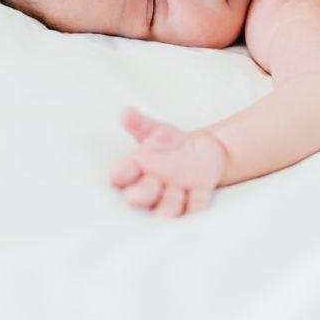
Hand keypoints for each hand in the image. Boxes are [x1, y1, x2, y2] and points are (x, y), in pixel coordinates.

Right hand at [110, 106, 228, 216]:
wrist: (202, 152)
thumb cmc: (170, 144)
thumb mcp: (155, 131)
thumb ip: (139, 123)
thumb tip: (126, 111)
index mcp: (138, 170)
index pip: (123, 175)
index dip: (120, 175)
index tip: (117, 174)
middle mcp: (153, 188)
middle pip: (143, 195)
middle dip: (142, 195)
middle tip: (139, 192)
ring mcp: (175, 194)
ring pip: (169, 206)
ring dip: (169, 203)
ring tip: (174, 193)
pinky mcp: (198, 196)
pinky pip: (196, 205)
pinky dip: (197, 208)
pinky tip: (196, 207)